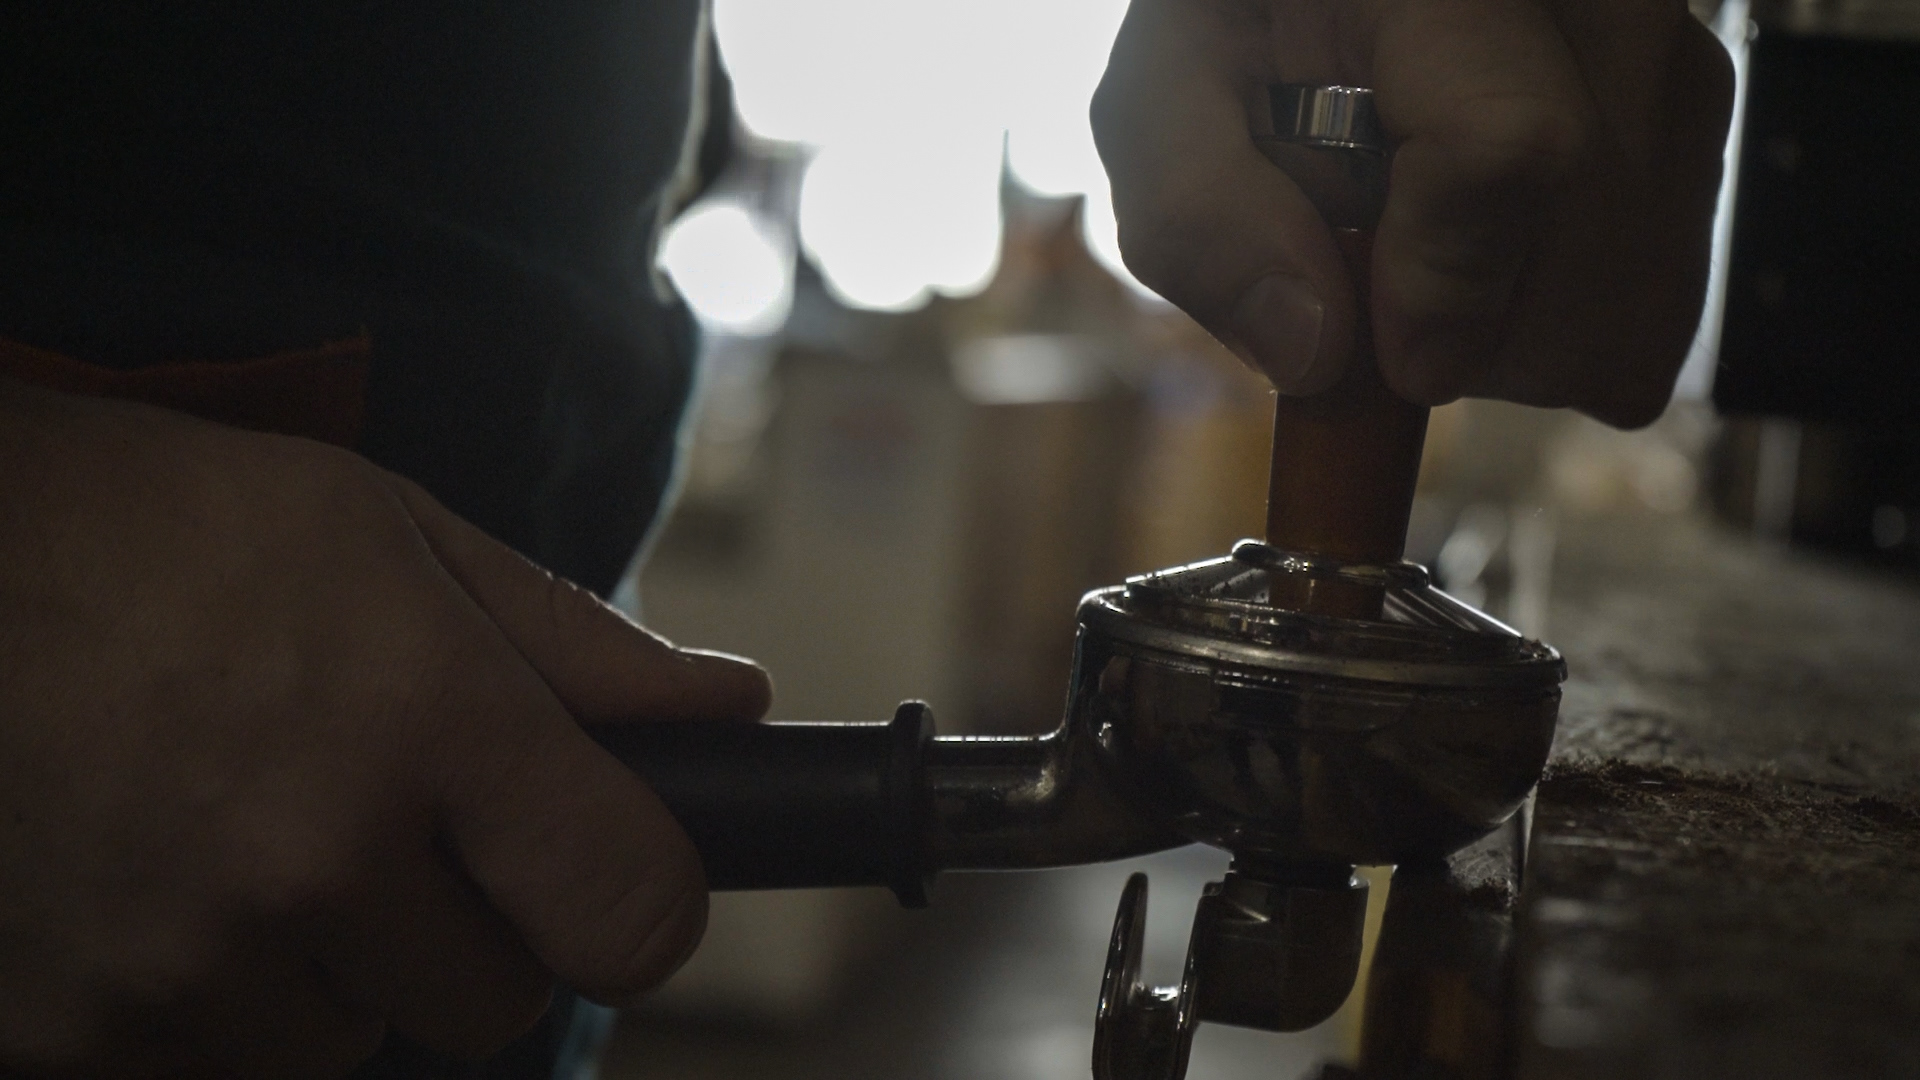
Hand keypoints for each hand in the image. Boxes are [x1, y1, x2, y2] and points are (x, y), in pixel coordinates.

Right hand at [0, 378, 770, 1075]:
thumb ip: (578, 649)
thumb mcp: (394, 535)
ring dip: (333, 965)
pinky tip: (168, 878)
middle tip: (386, 815)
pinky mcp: (75, 1033)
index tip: (607, 867)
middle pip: (497, 997)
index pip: (633, 911)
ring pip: (353, 1041)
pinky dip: (215, 998)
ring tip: (252, 830)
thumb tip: (731, 712)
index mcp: (423, 724)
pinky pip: (217, 1064)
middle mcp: (312, 863)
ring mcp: (184, 967)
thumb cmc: (167, 528)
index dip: (640, 896)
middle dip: (470, 921)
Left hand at [1091, 0, 1735, 426]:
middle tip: (1376, 277)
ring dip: (1507, 338)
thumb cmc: (1247, 21)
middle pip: (1589, 252)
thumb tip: (1315, 354)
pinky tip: (1486, 253)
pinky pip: (1658, 309)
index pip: (1510, 152)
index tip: (1377, 343)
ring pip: (1637, 303)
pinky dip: (1557, 325)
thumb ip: (1201, 215)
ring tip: (1425, 250)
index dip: (1438, 288)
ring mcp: (1668, 58)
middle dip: (1461, 334)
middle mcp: (1597, 4)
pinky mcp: (1693, 122)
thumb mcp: (1165, 98)